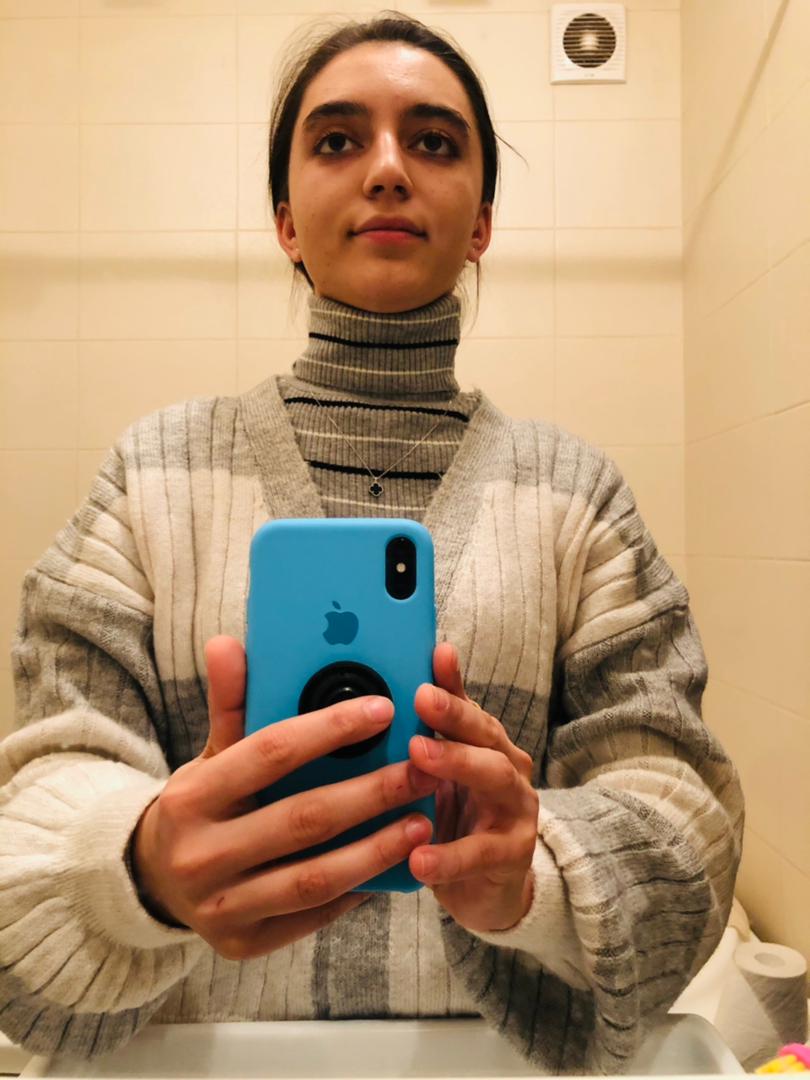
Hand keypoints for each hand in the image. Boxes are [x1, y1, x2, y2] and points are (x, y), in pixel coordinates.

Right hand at [131, 636, 437, 960]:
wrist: (153, 880)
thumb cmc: (200, 805)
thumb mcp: (210, 754)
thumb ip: (230, 703)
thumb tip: (227, 643)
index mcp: (192, 797)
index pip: (270, 753)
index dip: (330, 728)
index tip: (383, 709)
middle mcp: (201, 855)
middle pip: (302, 819)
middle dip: (372, 792)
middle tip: (423, 769)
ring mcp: (220, 907)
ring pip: (314, 878)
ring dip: (376, 849)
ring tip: (421, 822)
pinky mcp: (242, 944)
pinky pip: (312, 916)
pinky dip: (356, 889)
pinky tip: (392, 864)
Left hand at [408, 642, 538, 933]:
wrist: (490, 888)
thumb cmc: (462, 817)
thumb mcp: (447, 771)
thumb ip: (436, 728)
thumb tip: (420, 670)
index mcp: (488, 746)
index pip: (471, 708)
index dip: (453, 684)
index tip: (435, 657)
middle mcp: (508, 770)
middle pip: (486, 735)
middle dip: (454, 716)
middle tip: (420, 700)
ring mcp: (516, 812)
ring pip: (495, 780)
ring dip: (457, 765)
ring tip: (418, 756)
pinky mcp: (513, 857)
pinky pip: (481, 853)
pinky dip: (449, 856)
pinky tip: (418, 858)